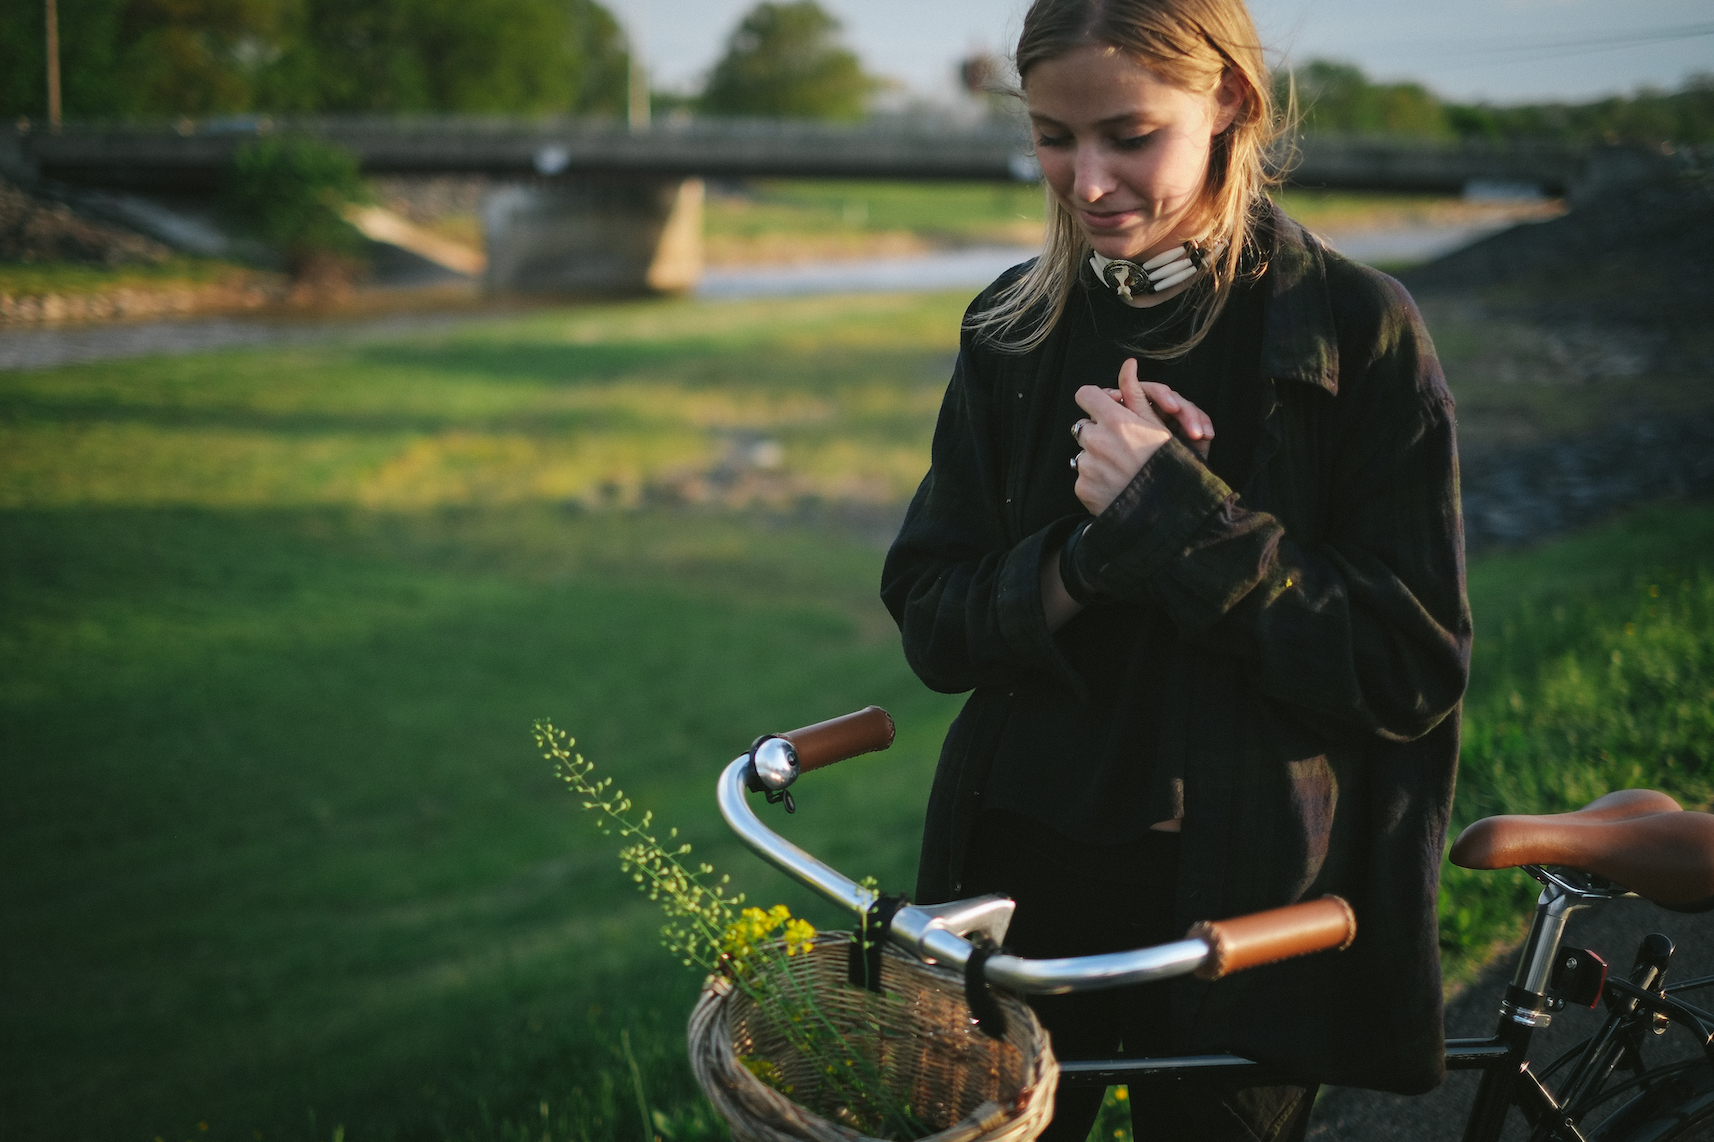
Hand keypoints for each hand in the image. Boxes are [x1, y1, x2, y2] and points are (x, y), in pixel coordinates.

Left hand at [1070, 360, 1213, 515]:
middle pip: (1084, 426)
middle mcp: (1096, 440)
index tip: (1106, 409)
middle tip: (1122, 447)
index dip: (1096, 400)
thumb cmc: (1170, 464)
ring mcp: (1087, 466)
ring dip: (1097, 458)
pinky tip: (1116, 487)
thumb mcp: (1158, 425)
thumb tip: (1128, 363)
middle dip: (1098, 433)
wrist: (1168, 512)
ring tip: (1122, 470)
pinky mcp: (1082, 488)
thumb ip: (1136, 394)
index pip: (1086, 394)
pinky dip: (1096, 481)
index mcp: (1115, 420)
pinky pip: (1083, 478)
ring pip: (1083, 453)